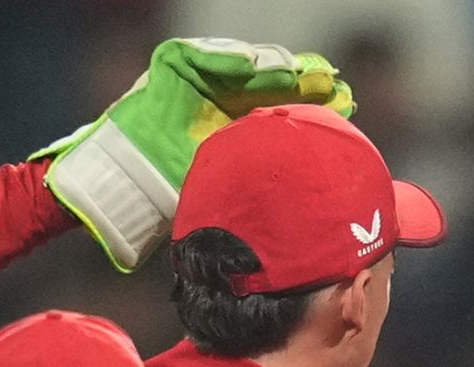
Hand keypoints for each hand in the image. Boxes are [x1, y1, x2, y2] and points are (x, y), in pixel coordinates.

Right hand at [33, 38, 354, 271]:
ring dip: (272, 66)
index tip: (347, 103)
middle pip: (273, 80)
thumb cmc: (186, 204)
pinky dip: (225, 57)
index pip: (289, 104)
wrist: (126, 194)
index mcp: (247, 125)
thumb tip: (336, 197)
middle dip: (302, 78)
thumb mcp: (243, 196)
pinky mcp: (172, 69)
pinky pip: (201, 55)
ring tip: (295, 70)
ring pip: (245, 65)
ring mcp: (201, 82)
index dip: (318, 102)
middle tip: (329, 79)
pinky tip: (252, 65)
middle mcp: (227, 99)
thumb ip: (279, 188)